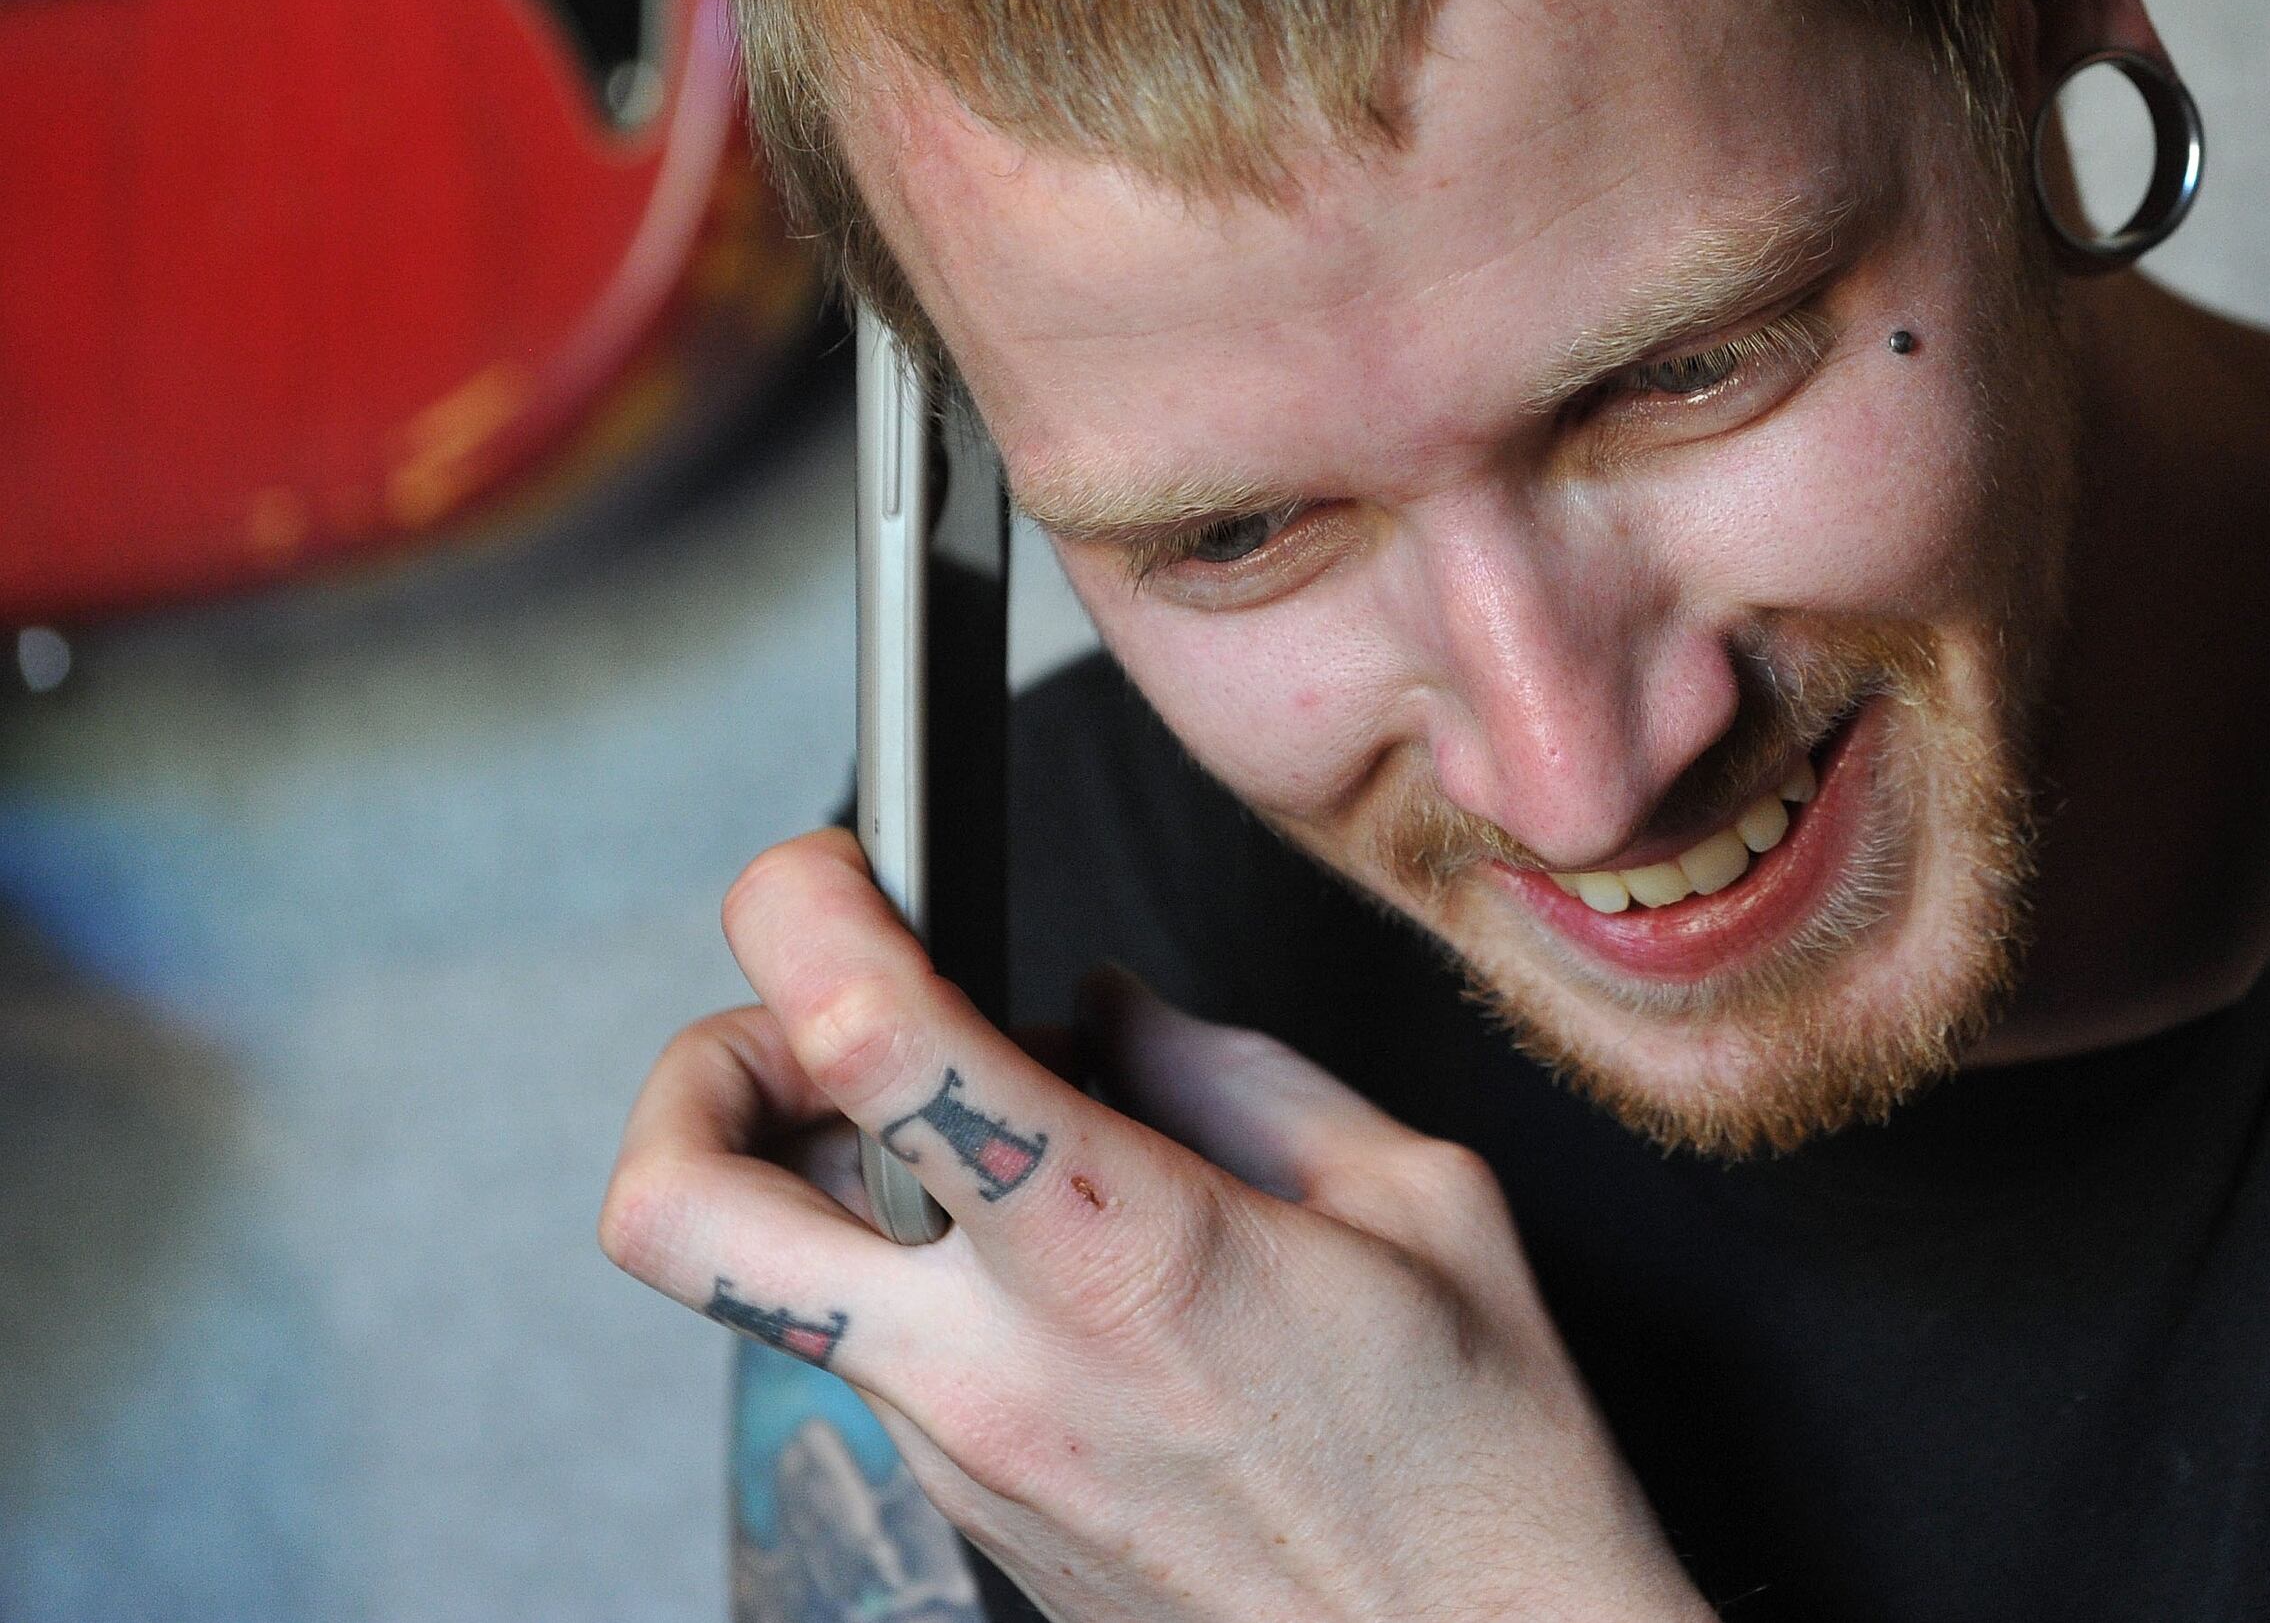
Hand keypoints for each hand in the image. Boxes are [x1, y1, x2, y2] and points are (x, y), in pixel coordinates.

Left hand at [601, 828, 1706, 1622]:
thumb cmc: (1485, 1461)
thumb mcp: (1423, 1197)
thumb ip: (1230, 1072)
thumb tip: (1094, 1011)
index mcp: (1121, 1253)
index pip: (871, 1046)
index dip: (806, 911)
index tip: (842, 864)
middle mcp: (992, 1371)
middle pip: (672, 1212)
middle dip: (692, 1076)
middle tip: (812, 1026)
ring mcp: (957, 1462)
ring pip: (778, 1278)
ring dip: (837, 1173)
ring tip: (994, 1139)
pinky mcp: (964, 1518)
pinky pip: (874, 1356)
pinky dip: (923, 1273)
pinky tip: (1060, 1261)